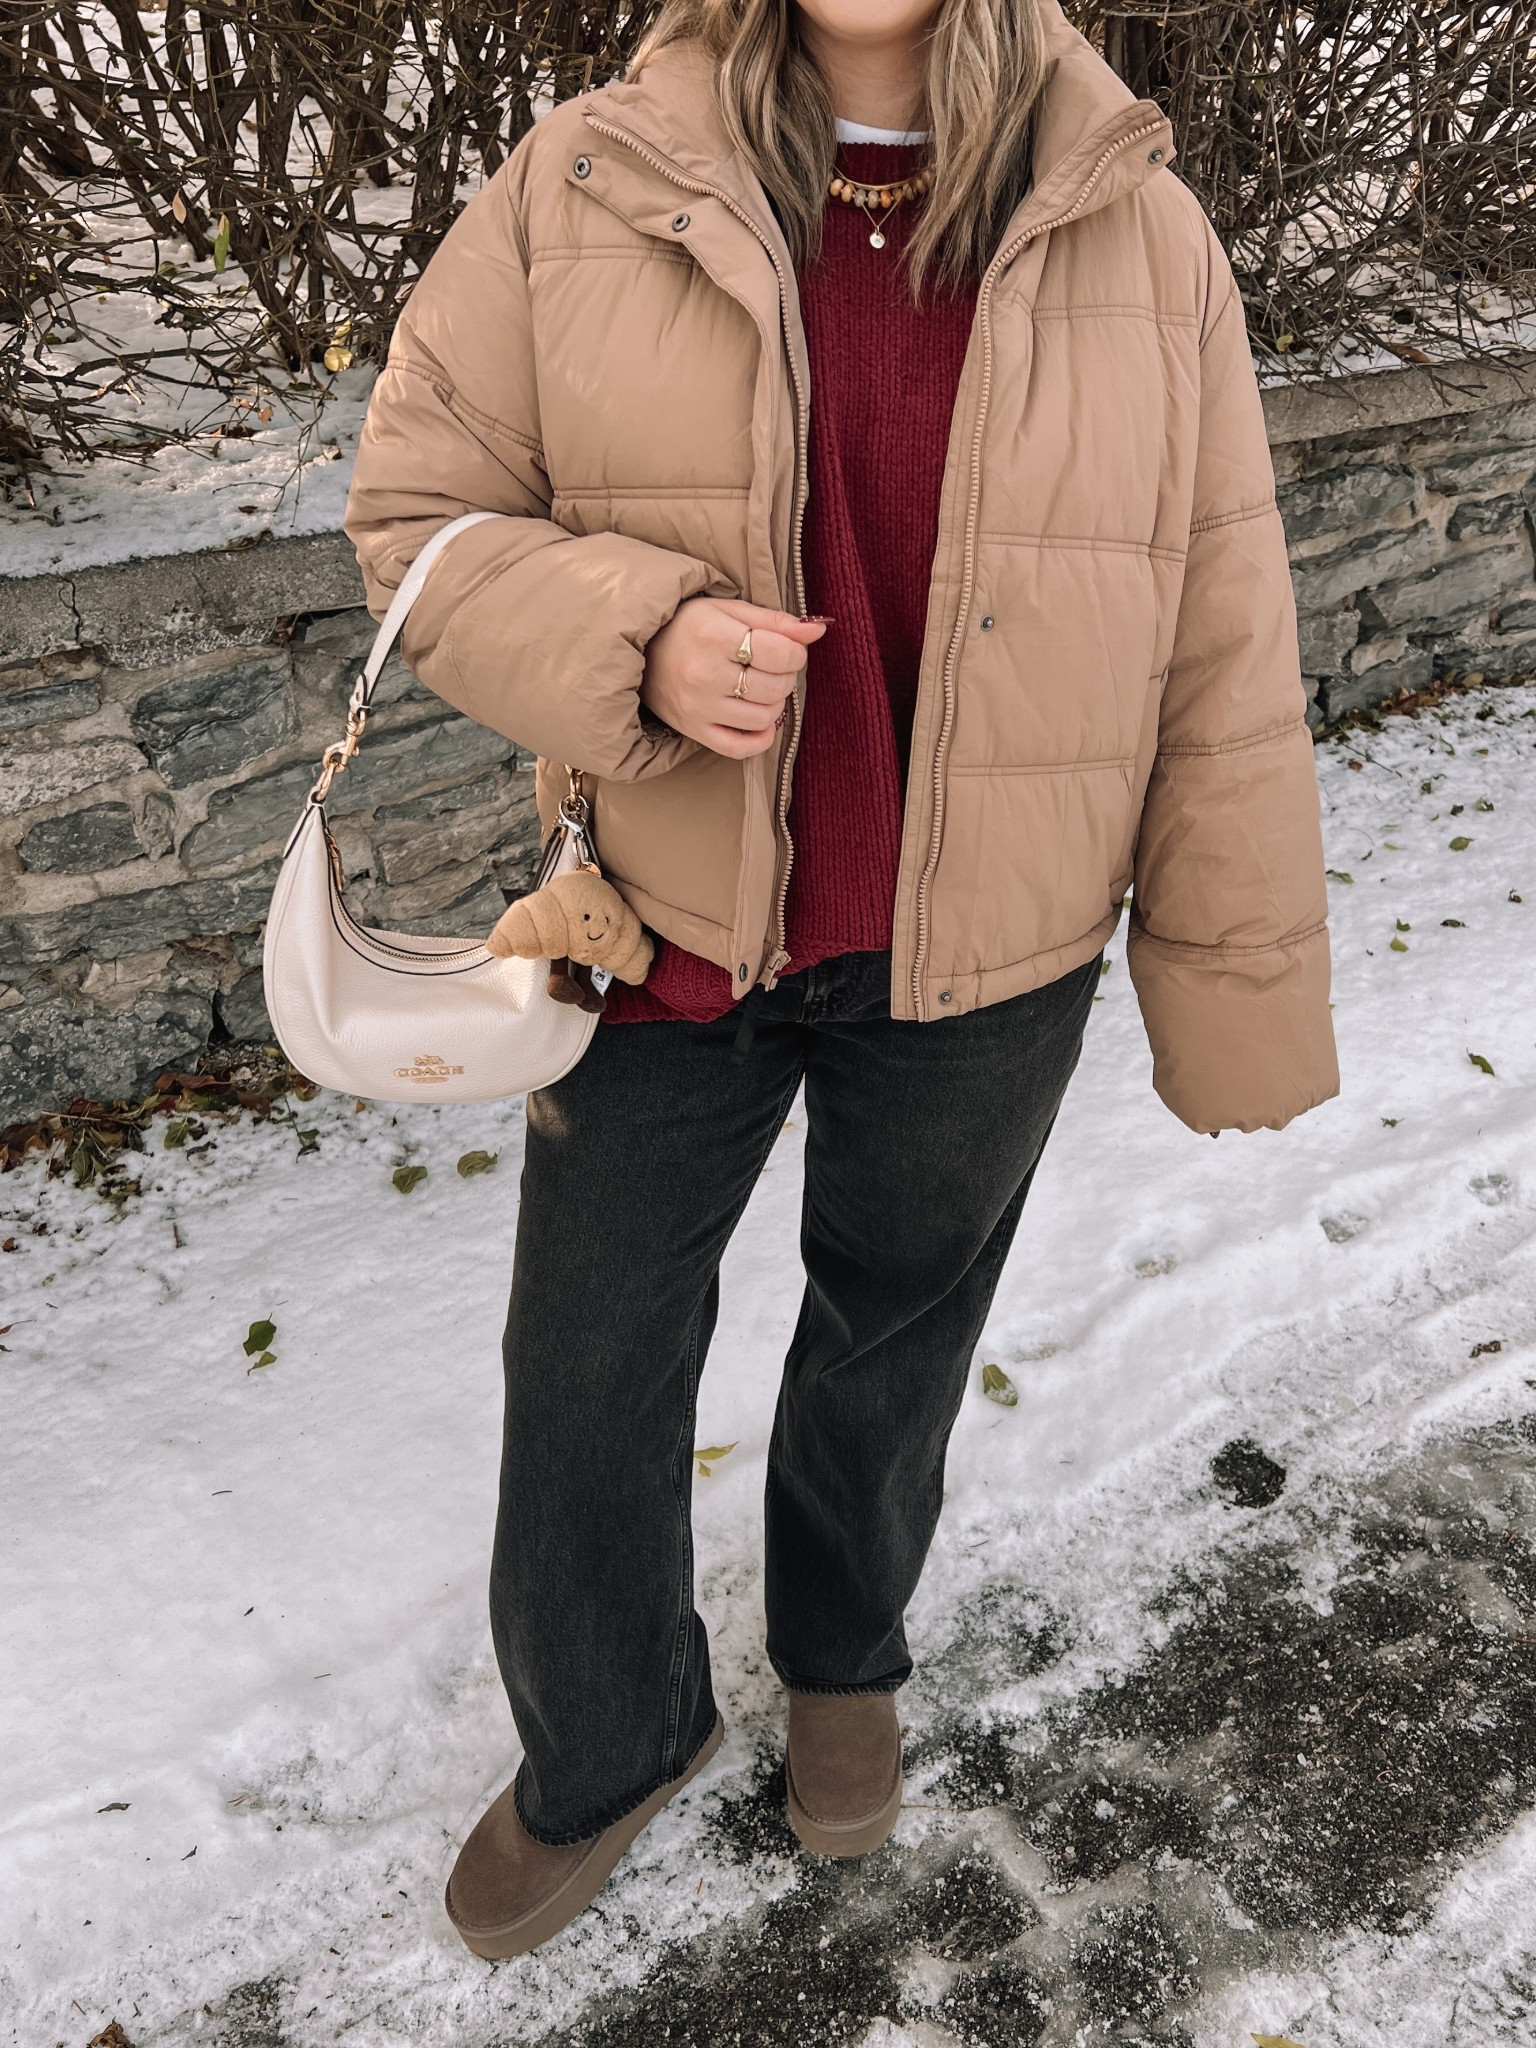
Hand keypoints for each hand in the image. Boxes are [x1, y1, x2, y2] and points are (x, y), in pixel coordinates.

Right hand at [641, 598, 827, 759]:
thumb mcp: (729, 610)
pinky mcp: (695, 730)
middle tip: (774, 668)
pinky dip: (761, 737)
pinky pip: (741, 748)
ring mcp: (698, 707)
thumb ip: (775, 621)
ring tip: (762, 688)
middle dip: (786, 676)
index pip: (780, 654)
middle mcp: (704, 674)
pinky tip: (760, 720)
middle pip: (775, 688)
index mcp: (713, 635)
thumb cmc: (690, 625)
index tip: (789, 649)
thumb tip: (818, 630)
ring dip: (775, 703)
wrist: (642, 651)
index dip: (796, 653)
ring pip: (764, 718)